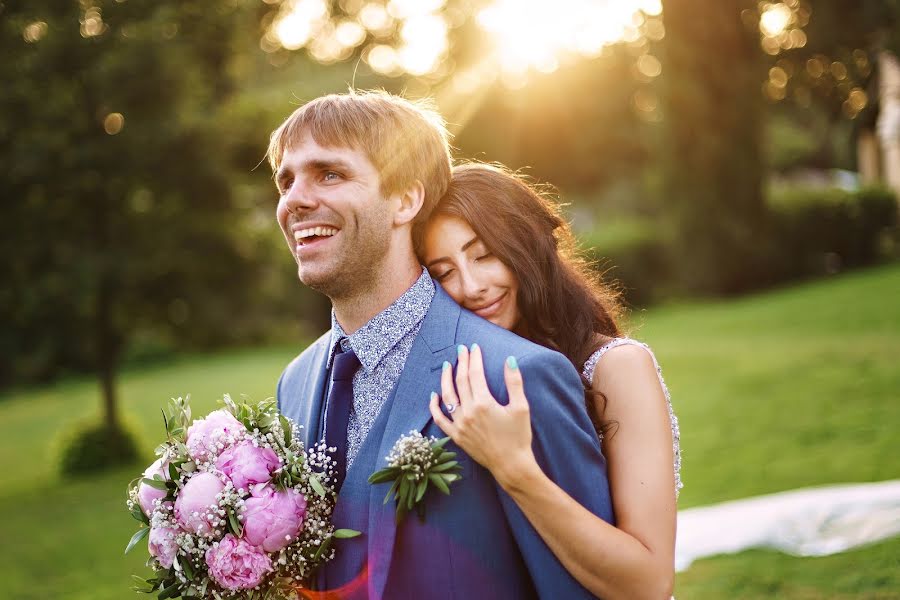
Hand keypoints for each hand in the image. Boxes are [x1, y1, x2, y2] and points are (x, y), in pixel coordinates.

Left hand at [429, 344, 538, 488]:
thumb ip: (514, 382)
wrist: (511, 465)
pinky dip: (435, 406)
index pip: (475, 374)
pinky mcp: (456, 436)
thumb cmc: (519, 437)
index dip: (474, 358)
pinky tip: (434, 395)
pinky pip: (440, 419)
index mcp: (483, 403)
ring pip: (447, 396)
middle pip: (460, 381)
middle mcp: (467, 412)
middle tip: (461, 350)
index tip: (474, 347)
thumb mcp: (521, 407)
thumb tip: (510, 360)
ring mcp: (459, 425)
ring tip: (448, 365)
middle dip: (461, 363)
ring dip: (446, 379)